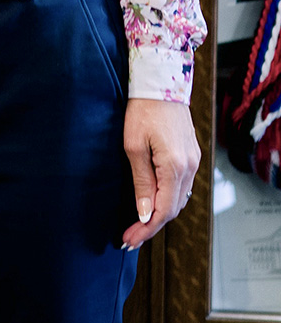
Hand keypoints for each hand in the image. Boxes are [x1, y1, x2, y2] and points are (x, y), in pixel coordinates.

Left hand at [121, 98, 199, 249]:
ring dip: (160, 213)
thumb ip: (141, 182)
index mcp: (175, 166)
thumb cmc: (142, 110)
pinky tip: (153, 203)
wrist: (161, 82)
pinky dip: (168, 198)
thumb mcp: (134, 146)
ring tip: (138, 225)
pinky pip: (182, 185)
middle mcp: (190, 167)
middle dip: (151, 225)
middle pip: (173, 208)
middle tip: (130, 237)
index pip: (163, 210)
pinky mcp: (192, 155)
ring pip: (179, 198)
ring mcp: (194, 161)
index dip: (146, 228)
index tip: (128, 239)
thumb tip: (145, 214)